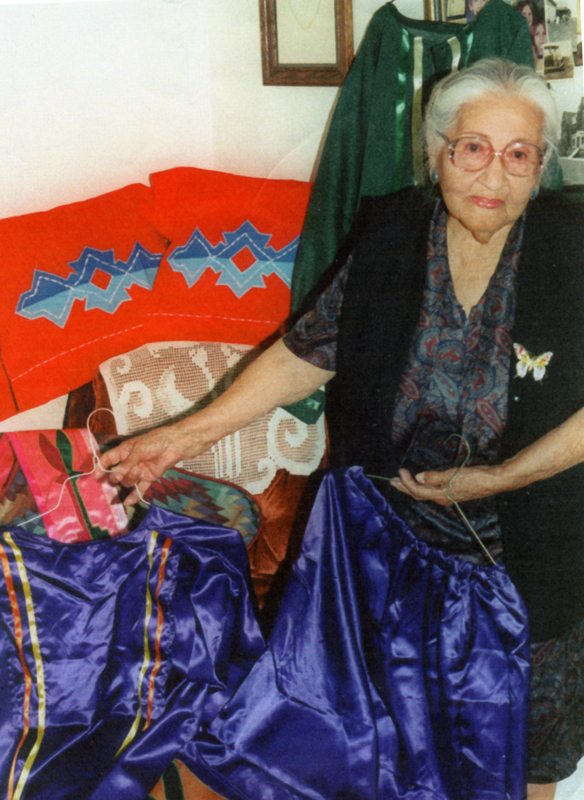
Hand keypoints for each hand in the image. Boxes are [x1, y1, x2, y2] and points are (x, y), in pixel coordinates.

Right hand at [95, 422, 211, 504]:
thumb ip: (127, 464)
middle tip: (115, 481)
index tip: (96, 478)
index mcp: (125, 450)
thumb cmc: (156, 441)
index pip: (108, 459)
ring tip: (136, 474)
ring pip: (128, 481)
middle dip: (115, 478)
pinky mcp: (150, 477)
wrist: (177, 444)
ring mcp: (140, 470)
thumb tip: (116, 476)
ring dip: (129, 481)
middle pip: (117, 473)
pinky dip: (135, 495)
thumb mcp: (138, 450)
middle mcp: (130, 461)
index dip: (101, 468)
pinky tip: (128, 503)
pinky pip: (140, 488)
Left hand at [390, 464, 503, 505]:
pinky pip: (432, 491)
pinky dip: (422, 487)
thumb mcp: (453, 475)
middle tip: (392, 480)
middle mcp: (442, 498)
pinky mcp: (452, 492)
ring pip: (424, 494)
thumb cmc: (475, 477)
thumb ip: (435, 477)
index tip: (400, 470)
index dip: (406, 482)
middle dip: (404, 487)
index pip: (417, 490)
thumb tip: (419, 477)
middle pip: (418, 495)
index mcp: (441, 495)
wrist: (494, 481)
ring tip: (401, 481)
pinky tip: (421, 483)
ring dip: (411, 487)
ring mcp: (447, 496)